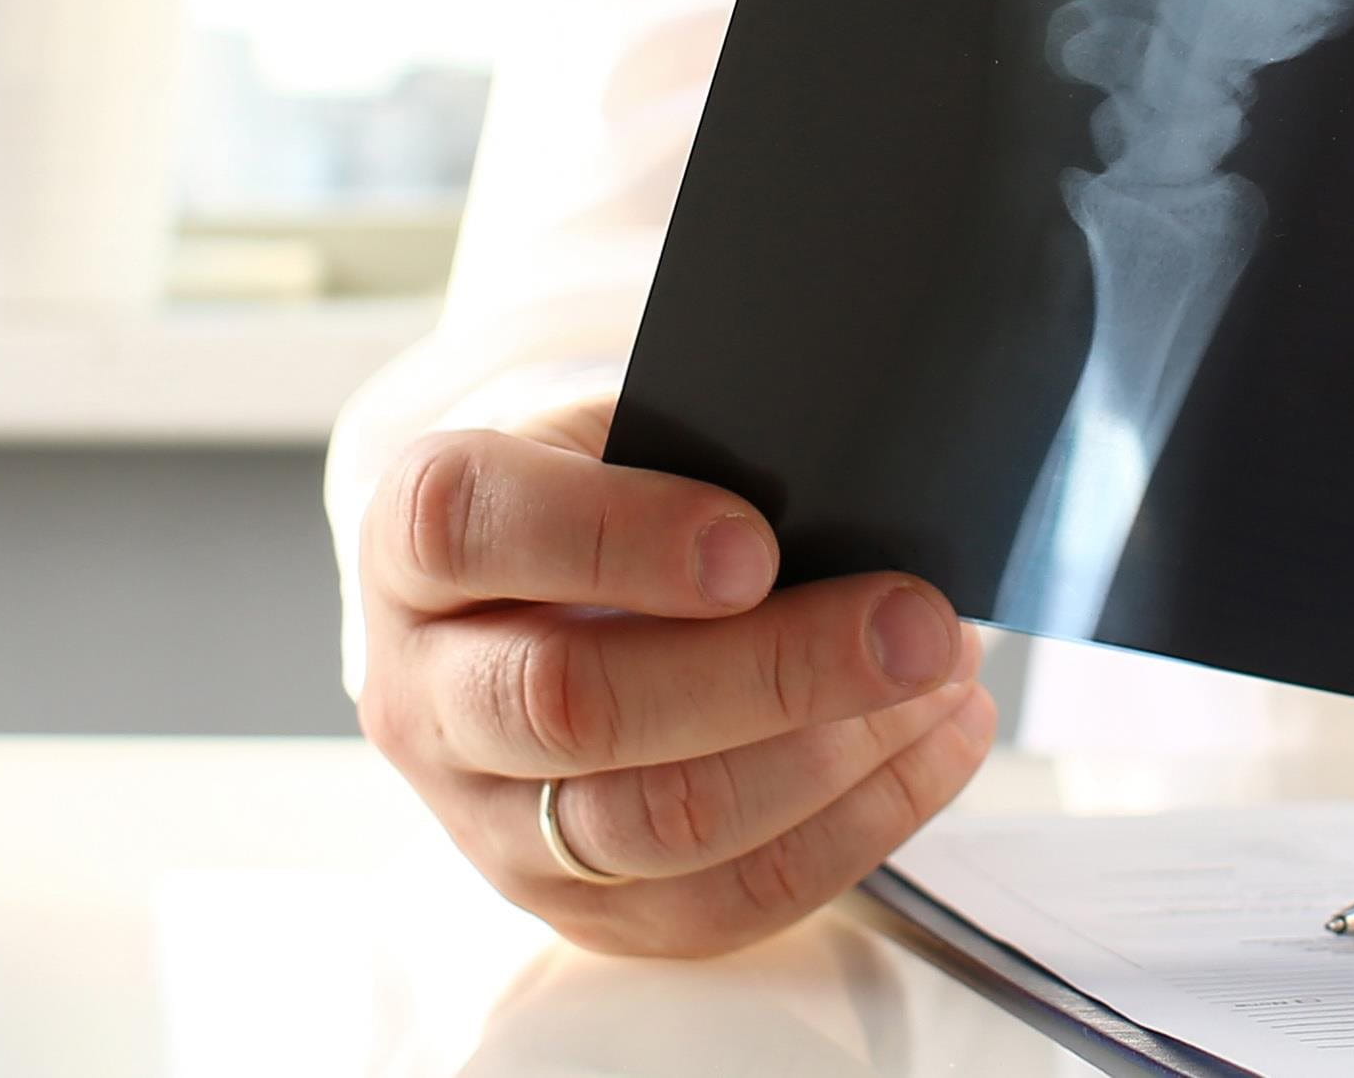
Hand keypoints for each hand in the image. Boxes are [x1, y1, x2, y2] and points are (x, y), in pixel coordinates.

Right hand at [352, 394, 996, 957]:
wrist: (536, 618)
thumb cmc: (599, 508)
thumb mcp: (611, 443)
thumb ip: (694, 455)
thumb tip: (852, 494)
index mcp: (412, 548)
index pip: (468, 531)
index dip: (613, 537)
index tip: (755, 544)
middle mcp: (423, 697)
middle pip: (571, 705)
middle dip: (773, 670)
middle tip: (915, 625)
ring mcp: (488, 823)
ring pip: (653, 825)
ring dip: (829, 759)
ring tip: (942, 678)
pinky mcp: (576, 910)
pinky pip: (722, 901)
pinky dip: (856, 827)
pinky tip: (935, 743)